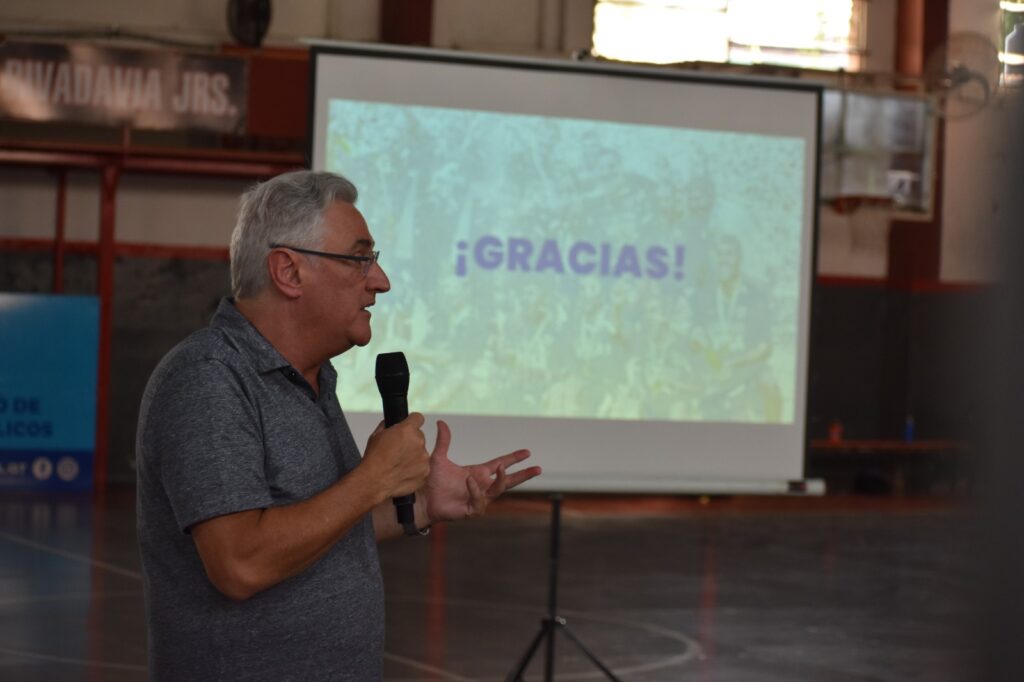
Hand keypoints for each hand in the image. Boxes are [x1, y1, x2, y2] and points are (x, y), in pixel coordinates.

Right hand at [362, 413, 431, 499]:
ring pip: (421, 453)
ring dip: (414, 456)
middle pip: (419, 437)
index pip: (418, 418)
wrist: (374, 481)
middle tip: (399, 450)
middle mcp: (418, 442)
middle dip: (411, 441)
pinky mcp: (425, 472)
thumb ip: (389, 426)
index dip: (413, 422)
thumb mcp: (376, 435)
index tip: (410, 426)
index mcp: (407, 430)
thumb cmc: (373, 460)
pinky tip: (403, 472)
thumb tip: (393, 424)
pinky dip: (415, 470)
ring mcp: (423, 459)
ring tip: (399, 464)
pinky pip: (422, 468)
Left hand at [423, 420, 540, 522]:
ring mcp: (478, 499)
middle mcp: (482, 486)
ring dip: (501, 479)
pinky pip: (480, 501)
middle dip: (524, 475)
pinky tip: (470, 482)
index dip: (513, 458)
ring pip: (498, 490)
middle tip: (538, 468)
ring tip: (501, 468)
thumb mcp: (439, 458)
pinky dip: (476, 491)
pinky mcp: (472, 510)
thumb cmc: (432, 481)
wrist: (422, 499)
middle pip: (508, 480)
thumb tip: (441, 422)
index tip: (527, 452)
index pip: (500, 463)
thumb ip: (443, 441)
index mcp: (478, 473)